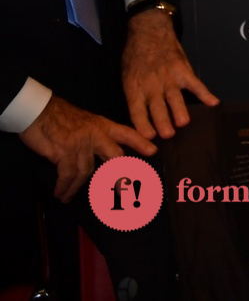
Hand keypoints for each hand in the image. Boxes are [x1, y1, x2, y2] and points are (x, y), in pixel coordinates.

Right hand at [19, 93, 156, 200]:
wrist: (37, 111)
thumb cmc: (60, 117)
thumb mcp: (84, 122)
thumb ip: (96, 135)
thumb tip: (102, 152)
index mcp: (103, 125)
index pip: (126, 133)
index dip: (140, 142)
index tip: (153, 151)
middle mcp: (96, 134)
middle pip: (115, 156)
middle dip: (120, 176)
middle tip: (124, 192)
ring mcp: (81, 143)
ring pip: (87, 171)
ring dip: (77, 187)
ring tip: (68, 196)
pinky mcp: (65, 151)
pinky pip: (68, 175)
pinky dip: (64, 187)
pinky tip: (61, 193)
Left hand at [122, 8, 219, 139]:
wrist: (148, 31)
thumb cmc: (135, 55)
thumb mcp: (127, 76)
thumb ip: (134, 95)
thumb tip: (141, 117)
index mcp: (135, 88)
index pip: (138, 111)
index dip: (143, 125)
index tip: (149, 137)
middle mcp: (152, 85)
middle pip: (158, 108)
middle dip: (163, 122)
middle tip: (168, 135)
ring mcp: (169, 77)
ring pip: (175, 98)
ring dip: (180, 111)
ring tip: (183, 123)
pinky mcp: (183, 70)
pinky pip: (196, 84)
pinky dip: (205, 94)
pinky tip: (213, 103)